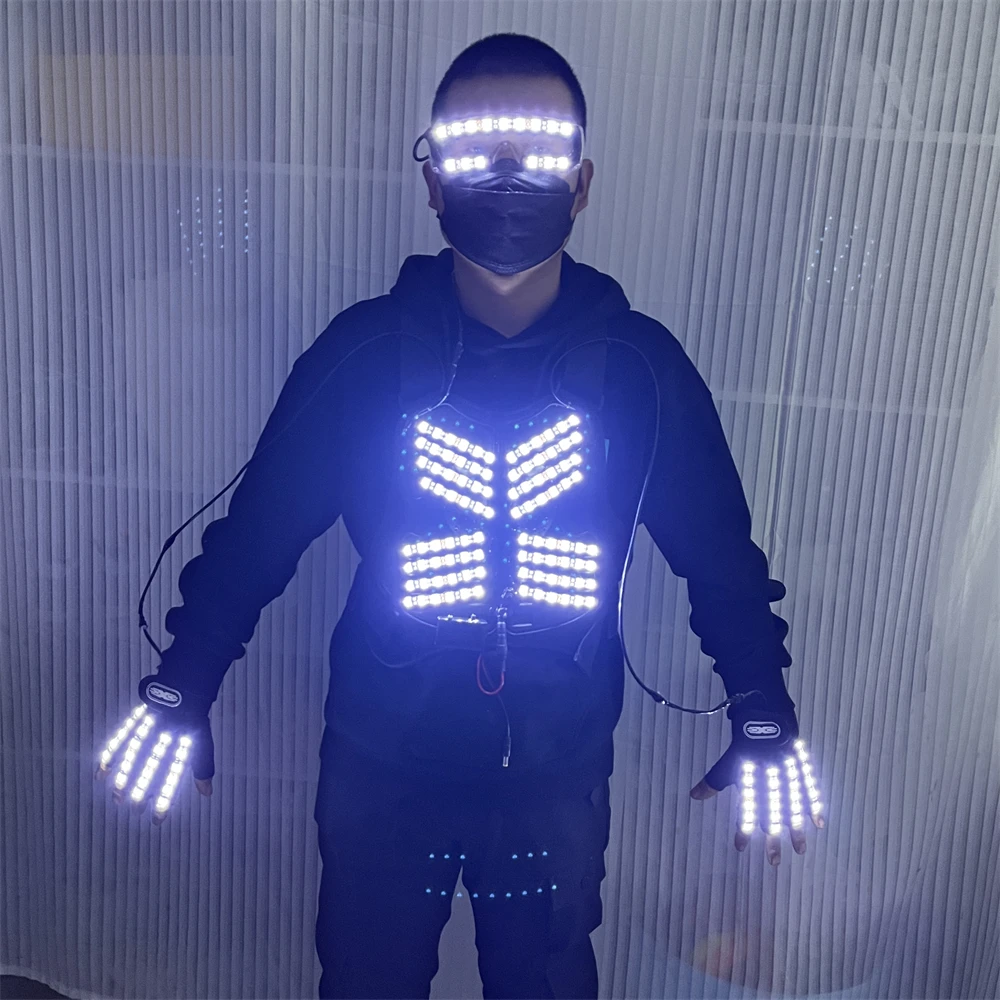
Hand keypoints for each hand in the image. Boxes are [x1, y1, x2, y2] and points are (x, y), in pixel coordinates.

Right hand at [95, 676, 214, 824]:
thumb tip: (206, 793)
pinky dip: (110, 756)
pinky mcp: (140, 718)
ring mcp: (153, 725)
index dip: (165, 798)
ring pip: (136, 754)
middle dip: (143, 790)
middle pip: (153, 766)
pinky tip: (101, 775)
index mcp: (186, 741)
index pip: (175, 775)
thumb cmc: (193, 716)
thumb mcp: (203, 740)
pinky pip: (123, 738)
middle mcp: (169, 734)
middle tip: (134, 811)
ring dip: (125, 777)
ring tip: (117, 799)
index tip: (157, 820)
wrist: (187, 682)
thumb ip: (202, 767)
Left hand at [690, 705, 824, 865]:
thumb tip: (694, 796)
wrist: (764, 718)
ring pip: (792, 806)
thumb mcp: (727, 764)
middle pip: (771, 813)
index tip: (740, 848)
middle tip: (773, 862)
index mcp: (749, 778)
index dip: (742, 829)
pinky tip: (819, 824)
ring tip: (800, 850)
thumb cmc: (744, 745)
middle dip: (772, 839)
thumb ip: (712, 782)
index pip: (745, 809)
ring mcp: (786, 773)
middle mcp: (768, 778)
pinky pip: (809, 790)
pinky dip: (814, 806)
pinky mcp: (799, 768)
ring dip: (797, 830)